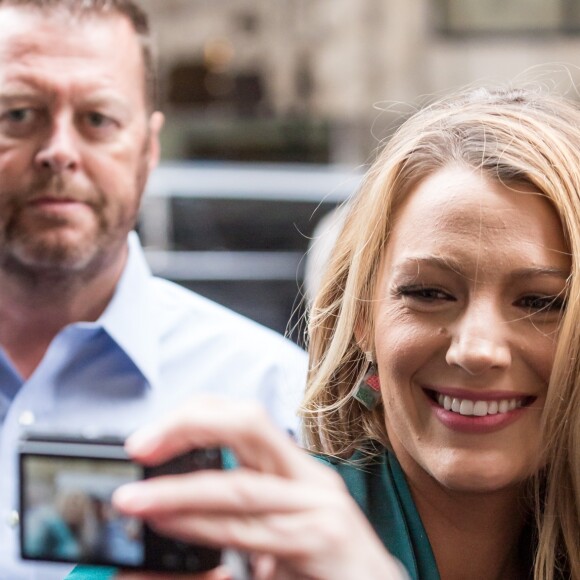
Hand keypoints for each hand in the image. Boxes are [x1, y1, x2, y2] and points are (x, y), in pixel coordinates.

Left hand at [112, 397, 406, 579]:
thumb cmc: (326, 566)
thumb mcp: (278, 532)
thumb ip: (233, 520)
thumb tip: (170, 513)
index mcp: (295, 469)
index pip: (244, 416)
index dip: (196, 415)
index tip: (150, 435)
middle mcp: (308, 477)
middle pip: (246, 425)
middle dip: (188, 428)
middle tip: (139, 446)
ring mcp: (318, 506)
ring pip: (239, 486)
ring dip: (179, 491)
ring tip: (135, 500)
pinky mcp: (321, 539)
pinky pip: (250, 531)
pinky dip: (203, 527)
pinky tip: (173, 525)